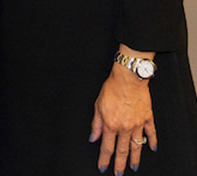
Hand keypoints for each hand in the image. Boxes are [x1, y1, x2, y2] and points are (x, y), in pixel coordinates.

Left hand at [91, 48, 155, 174]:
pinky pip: (151, 133)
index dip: (104, 159)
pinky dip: (152, 141)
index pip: (106, 147)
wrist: (128, 79)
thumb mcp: (97, 106)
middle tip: (119, 173)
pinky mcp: (147, 118)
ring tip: (134, 167)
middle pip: (122, 150)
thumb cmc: (112, 88)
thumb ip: (96, 124)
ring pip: (137, 145)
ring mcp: (138, 124)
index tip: (103, 168)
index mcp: (111, 124)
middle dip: (120, 164)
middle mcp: (125, 127)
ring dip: (135, 158)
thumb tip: (93, 138)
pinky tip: (152, 148)